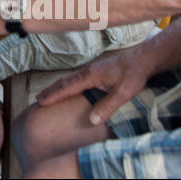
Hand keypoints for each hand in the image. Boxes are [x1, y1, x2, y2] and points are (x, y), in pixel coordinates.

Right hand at [35, 46, 155, 127]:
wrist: (143, 59)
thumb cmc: (134, 74)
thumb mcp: (124, 93)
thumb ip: (108, 106)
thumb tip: (92, 120)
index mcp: (91, 75)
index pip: (67, 86)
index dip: (54, 95)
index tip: (41, 102)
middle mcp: (88, 71)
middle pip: (64, 81)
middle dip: (50, 91)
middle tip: (37, 100)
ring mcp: (91, 70)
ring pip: (69, 80)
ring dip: (57, 87)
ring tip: (47, 95)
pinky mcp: (96, 72)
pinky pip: (76, 79)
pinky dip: (66, 85)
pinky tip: (67, 90)